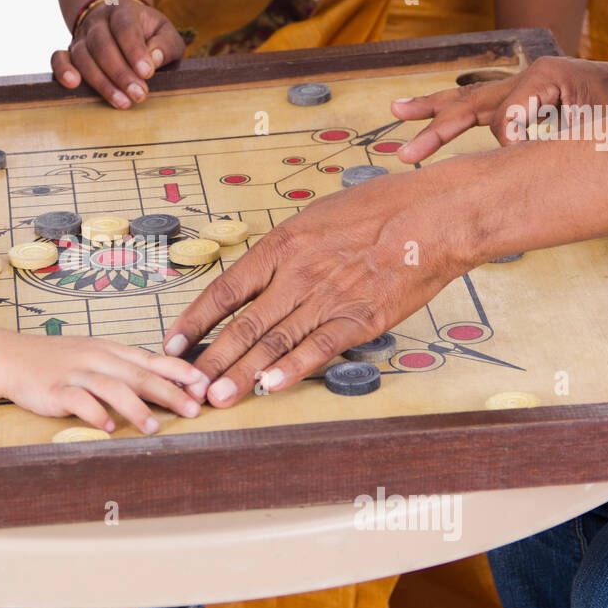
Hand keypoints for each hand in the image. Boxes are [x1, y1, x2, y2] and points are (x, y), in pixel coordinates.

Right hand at [3, 335, 208, 433]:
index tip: (203, 384)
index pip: (152, 359)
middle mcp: (97, 359)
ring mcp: (76, 374)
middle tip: (193, 410)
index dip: (179, 371)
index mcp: (111, 350)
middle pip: (138, 374)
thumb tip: (167, 382)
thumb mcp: (96, 355)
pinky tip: (107, 428)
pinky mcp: (55, 390)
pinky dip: (94, 414)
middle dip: (169, 392)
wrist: (13, 357)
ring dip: (135, 407)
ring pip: (111, 387)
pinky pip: (78, 401)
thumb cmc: (59, 360)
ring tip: (153, 427)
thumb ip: (126, 367)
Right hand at [52, 0, 184, 108]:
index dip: (134, 51)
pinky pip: (58, 58)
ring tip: (122, 102)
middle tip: (139, 95)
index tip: (147, 73)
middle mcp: (97, 21)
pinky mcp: (70, 52)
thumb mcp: (164, 32)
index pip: (125, 27)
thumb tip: (154, 59)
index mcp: (122, 10)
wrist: (119, 25)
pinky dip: (62, 70)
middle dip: (121, 73)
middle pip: (102, 45)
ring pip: (83, 56)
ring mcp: (81, 37)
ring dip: (101, 82)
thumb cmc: (147, 33)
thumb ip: (165, 44)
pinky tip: (72, 84)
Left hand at [162, 172, 467, 407]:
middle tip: (184, 387)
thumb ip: (285, 251)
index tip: (172, 343)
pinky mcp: (360, 319)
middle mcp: (297, 273)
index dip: (195, 320)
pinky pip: (319, 348)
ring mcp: (328, 298)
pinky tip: (270, 387)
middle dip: (210, 360)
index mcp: (282, 245)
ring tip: (216, 398)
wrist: (434, 215)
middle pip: (243, 324)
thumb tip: (256, 277)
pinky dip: (292, 370)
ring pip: (274, 341)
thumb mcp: (316, 218)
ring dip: (241, 374)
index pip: (225, 289)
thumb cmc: (379, 209)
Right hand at [390, 57, 607, 162]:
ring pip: (468, 99)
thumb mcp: (597, 128)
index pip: (501, 122)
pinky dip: (456, 111)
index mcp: (541, 77)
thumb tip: (509, 155)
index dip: (507, 147)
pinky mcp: (528, 95)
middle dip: (433, 130)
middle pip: (468, 105)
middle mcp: (527, 76)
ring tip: (397, 111)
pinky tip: (431, 116)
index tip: (523, 160)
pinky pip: (484, 104)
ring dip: (432, 110)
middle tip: (404, 155)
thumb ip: (550, 141)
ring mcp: (525, 84)